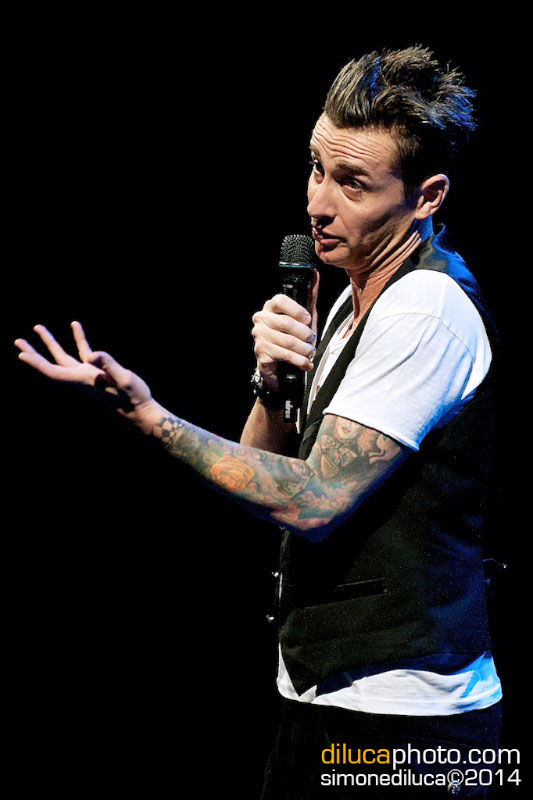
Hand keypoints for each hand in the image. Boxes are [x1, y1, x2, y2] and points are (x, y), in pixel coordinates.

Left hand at [15, 321, 158, 429]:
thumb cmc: (133, 397)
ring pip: (64, 357)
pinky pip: (84, 352)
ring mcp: (89, 374)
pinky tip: (75, 325)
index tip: (21, 354)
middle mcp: (82, 378)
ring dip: (50, 343)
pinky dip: (78, 338)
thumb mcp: (124, 379)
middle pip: (52, 364)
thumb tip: (91, 354)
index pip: (54, 372)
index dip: (37, 363)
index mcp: (84, 380)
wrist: (141, 409)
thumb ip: (108, 365)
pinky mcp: (98, 371)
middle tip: (18, 341)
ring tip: (38, 328)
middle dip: (35, 354)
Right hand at [251, 269, 318, 390]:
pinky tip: (305, 364)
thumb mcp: (303, 315)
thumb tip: (315, 273)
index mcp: (271, 307)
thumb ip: (309, 296)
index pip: (280, 300)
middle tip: (312, 339)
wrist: (279, 362)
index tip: (308, 319)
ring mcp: (260, 336)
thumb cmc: (291, 334)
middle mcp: (261, 319)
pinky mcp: (261, 353)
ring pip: (287, 341)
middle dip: (304, 333)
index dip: (297, 310)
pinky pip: (284, 355)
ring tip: (310, 352)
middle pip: (286, 323)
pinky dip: (299, 361)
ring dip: (304, 349)